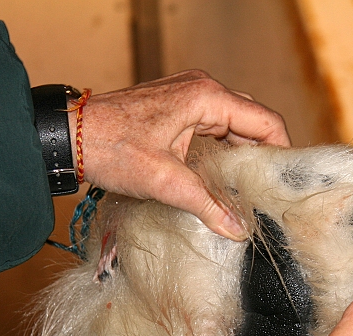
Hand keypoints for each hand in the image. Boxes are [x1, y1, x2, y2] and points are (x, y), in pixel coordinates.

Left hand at [70, 70, 289, 239]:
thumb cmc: (111, 148)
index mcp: (207, 97)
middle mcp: (203, 89)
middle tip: (265, 191)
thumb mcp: (165, 182)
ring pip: (233, 126)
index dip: (281, 151)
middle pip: (252, 122)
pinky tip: (220, 177)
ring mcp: (189, 96)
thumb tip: (237, 229)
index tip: (283, 182)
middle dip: (261, 156)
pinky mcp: (177, 107)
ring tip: (246, 189)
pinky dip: (222, 150)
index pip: (265, 121)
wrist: (69, 136)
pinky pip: (214, 126)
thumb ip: (207, 205)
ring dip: (240, 155)